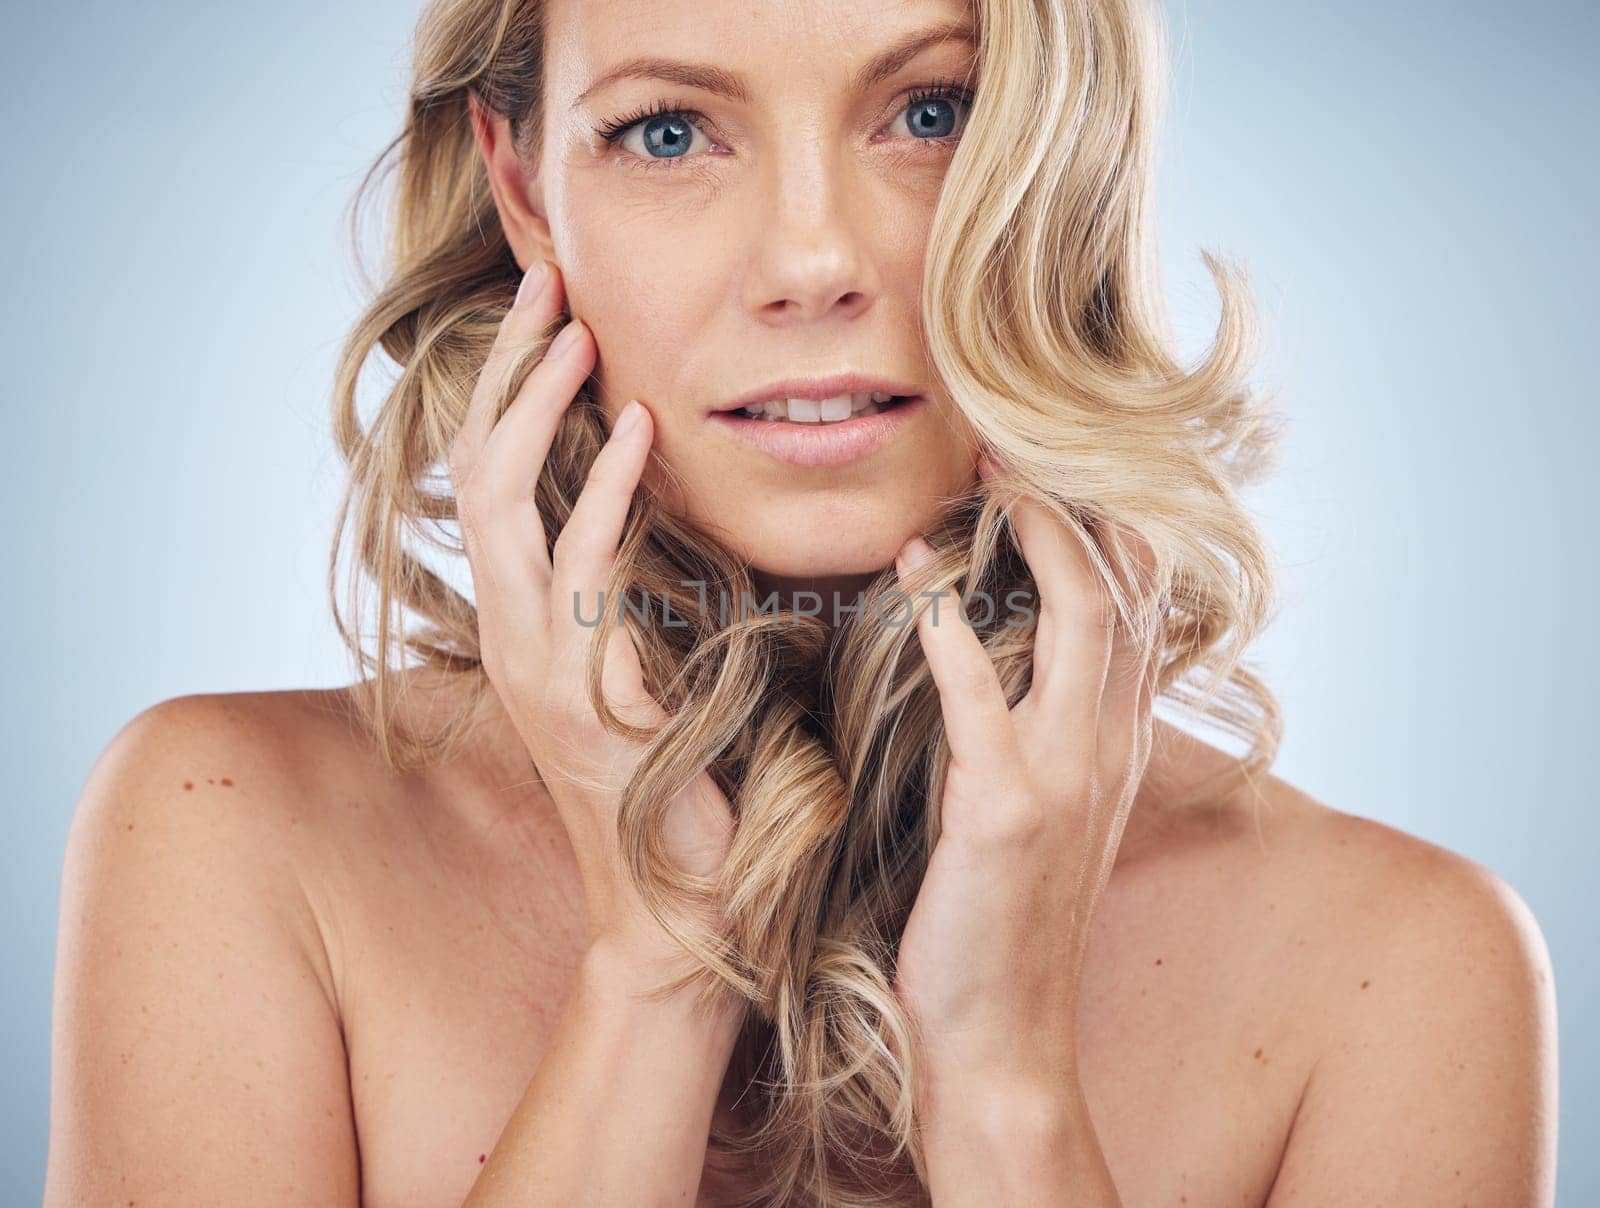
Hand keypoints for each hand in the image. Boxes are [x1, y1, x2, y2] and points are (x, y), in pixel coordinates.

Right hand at [446, 260, 734, 986]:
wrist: (676, 899)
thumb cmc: (673, 779)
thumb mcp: (640, 667)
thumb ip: (630, 593)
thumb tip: (657, 511)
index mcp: (521, 623)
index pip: (489, 482)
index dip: (507, 394)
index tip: (546, 314)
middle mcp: (509, 635)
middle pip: (477, 473)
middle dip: (506, 375)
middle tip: (546, 287)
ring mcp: (534, 667)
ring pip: (503, 508)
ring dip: (538, 411)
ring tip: (578, 333)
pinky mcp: (578, 696)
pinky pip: (582, 574)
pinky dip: (604, 492)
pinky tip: (634, 430)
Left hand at [890, 457, 1159, 1092]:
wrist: (998, 1039)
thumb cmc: (997, 925)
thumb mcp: (1040, 818)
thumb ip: (1036, 738)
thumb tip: (992, 664)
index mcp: (1115, 745)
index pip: (1140, 604)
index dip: (1100, 525)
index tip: (1037, 472)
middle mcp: (1110, 747)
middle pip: (1124, 587)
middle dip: (1071, 502)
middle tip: (1004, 445)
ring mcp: (1066, 775)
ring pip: (1083, 615)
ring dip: (1032, 534)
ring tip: (978, 481)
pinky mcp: (1004, 809)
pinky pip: (983, 689)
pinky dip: (950, 622)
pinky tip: (915, 570)